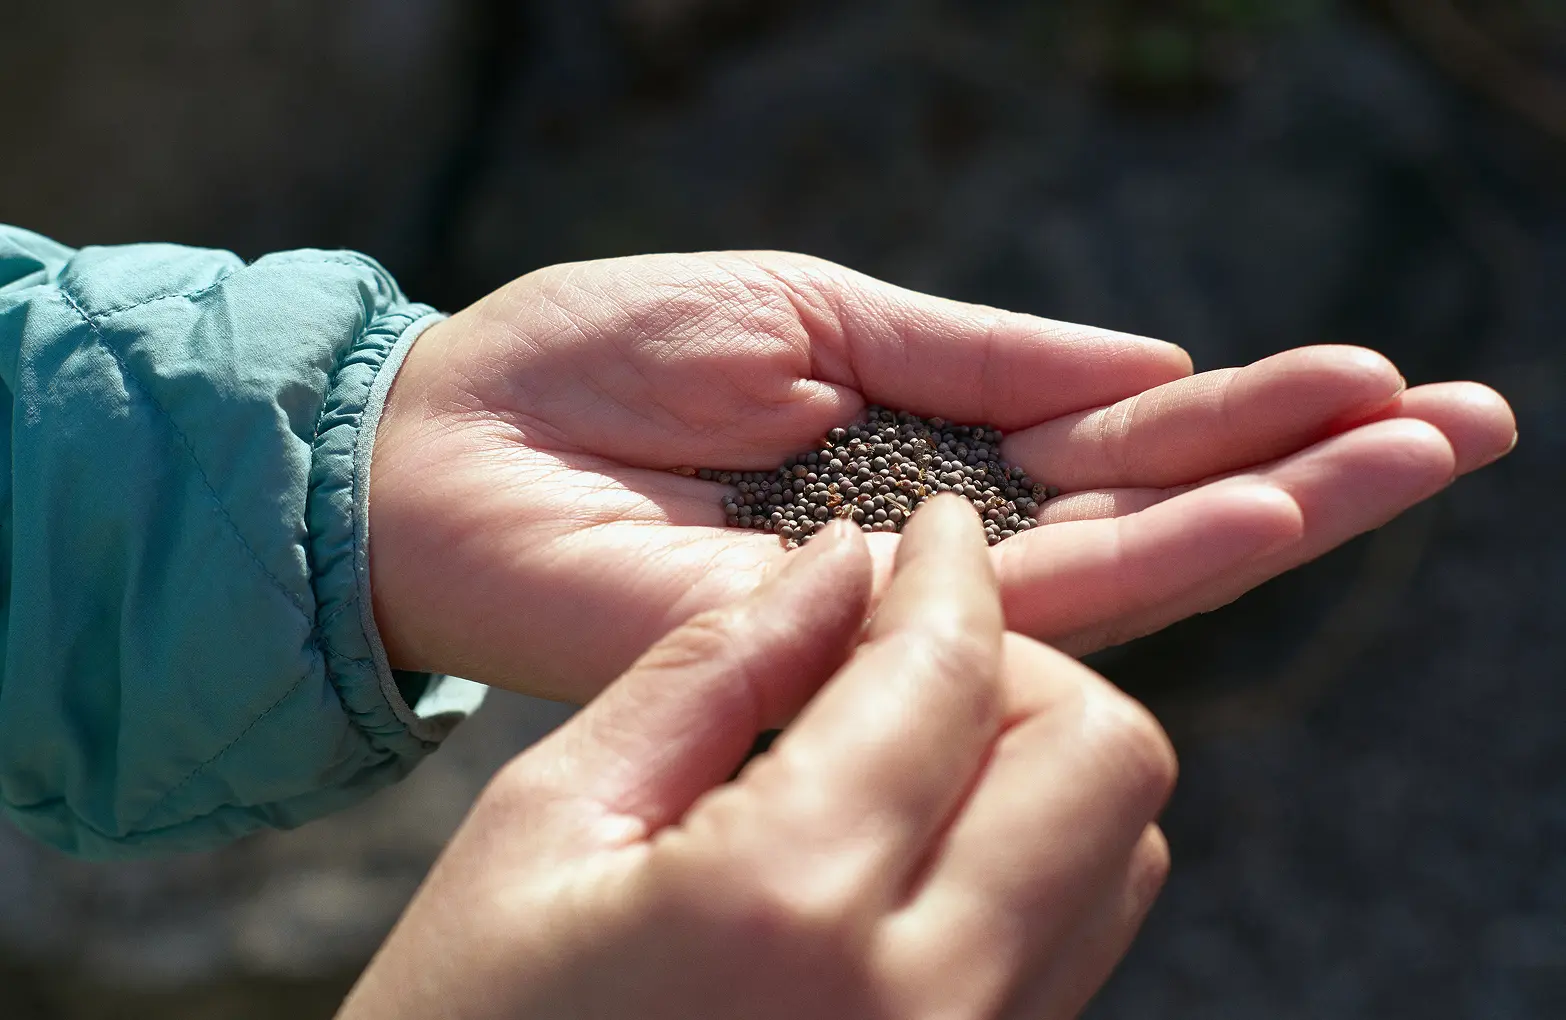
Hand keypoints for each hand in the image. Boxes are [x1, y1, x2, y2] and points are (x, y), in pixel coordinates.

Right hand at [340, 499, 1176, 1019]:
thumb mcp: (547, 826)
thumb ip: (709, 672)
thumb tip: (837, 560)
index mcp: (788, 905)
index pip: (949, 675)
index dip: (951, 571)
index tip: (932, 530)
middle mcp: (922, 1002)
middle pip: (1106, 760)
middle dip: (1026, 667)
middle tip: (918, 650)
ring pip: (1120, 858)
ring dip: (1042, 763)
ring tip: (913, 745)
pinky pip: (1072, 949)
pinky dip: (1028, 860)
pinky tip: (913, 845)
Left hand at [369, 252, 1515, 696]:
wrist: (453, 441)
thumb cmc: (607, 362)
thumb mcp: (823, 314)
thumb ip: (984, 356)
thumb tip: (1153, 369)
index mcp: (931, 447)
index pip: (1120, 436)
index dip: (1250, 410)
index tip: (1375, 373)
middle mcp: (943, 539)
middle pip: (1154, 508)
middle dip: (1311, 468)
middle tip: (1467, 425)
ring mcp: (909, 602)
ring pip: (1125, 566)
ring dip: (1272, 509)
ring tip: (1409, 456)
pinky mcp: (857, 644)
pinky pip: (1024, 606)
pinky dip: (1150, 559)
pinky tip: (1259, 514)